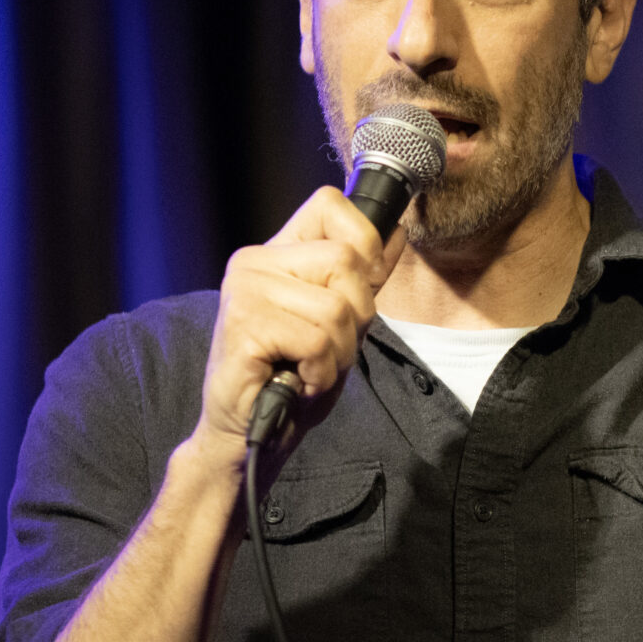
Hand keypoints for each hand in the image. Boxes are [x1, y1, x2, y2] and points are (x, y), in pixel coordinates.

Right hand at [195, 186, 397, 465]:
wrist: (250, 436)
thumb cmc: (293, 379)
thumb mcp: (341, 322)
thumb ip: (365, 277)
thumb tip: (399, 229)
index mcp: (276, 253)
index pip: (330, 204)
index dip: (363, 242)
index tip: (358, 290)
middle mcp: (254, 262)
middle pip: (347, 261)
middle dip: (356, 317)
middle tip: (323, 349)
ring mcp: (245, 291)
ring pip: (337, 307)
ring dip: (337, 353)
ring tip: (307, 368)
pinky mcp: (244, 325)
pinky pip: (318, 341)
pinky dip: (320, 372)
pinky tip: (296, 381)